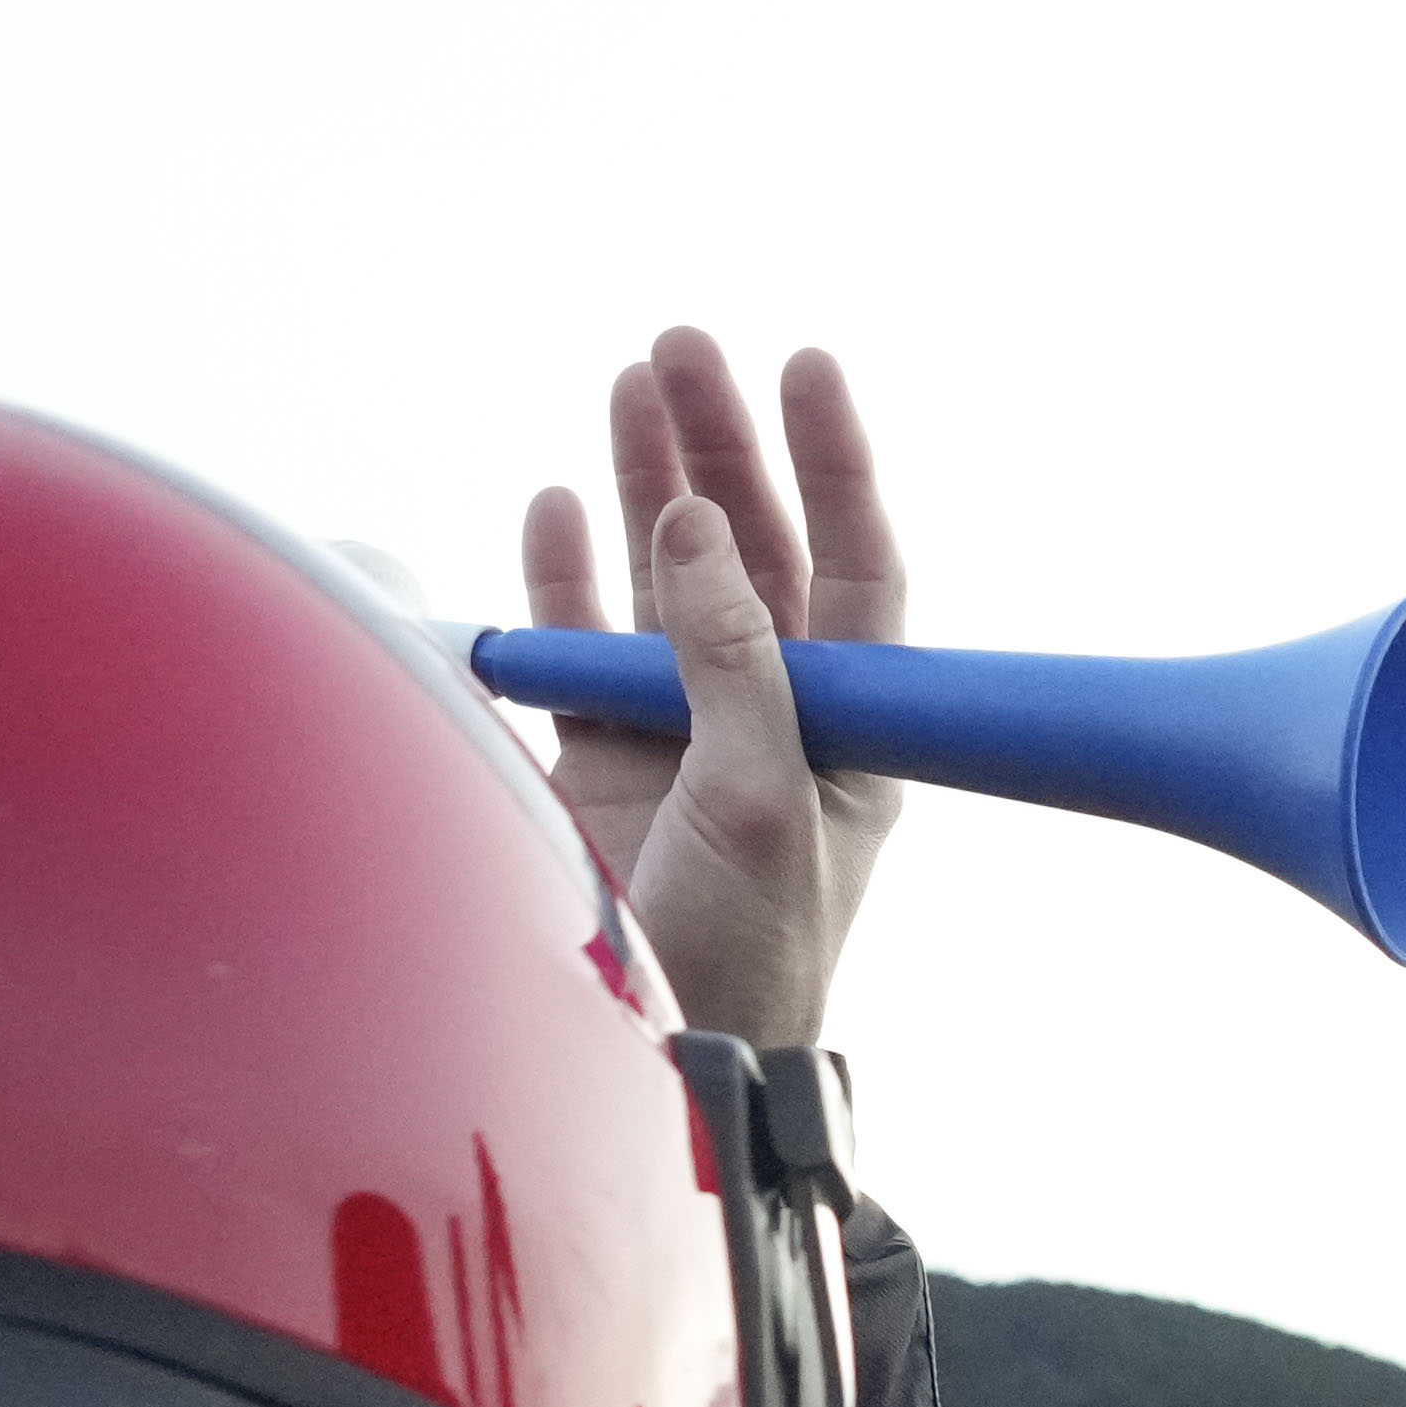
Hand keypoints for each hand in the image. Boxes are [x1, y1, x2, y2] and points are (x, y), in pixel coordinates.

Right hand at [518, 329, 902, 1050]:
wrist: (661, 1055)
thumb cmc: (745, 949)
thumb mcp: (761, 795)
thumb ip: (732, 658)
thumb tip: (694, 528)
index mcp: (846, 724)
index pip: (853, 564)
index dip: (832, 462)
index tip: (803, 364)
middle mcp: (766, 715)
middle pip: (749, 550)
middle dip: (719, 447)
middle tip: (681, 350)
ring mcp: (676, 734)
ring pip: (660, 580)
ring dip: (643, 484)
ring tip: (628, 386)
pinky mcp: (593, 766)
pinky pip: (577, 647)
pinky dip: (560, 576)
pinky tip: (552, 507)